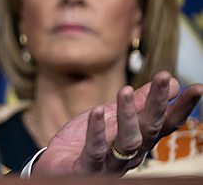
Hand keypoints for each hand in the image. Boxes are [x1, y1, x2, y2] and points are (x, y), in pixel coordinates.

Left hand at [34, 71, 202, 174]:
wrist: (56, 167)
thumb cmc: (88, 142)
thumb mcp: (115, 117)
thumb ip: (140, 103)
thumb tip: (172, 82)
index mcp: (140, 139)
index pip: (165, 122)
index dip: (182, 107)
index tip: (198, 87)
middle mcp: (131, 152)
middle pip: (149, 127)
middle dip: (158, 103)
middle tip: (165, 77)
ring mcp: (111, 161)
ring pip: (127, 140)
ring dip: (127, 115)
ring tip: (124, 89)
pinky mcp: (88, 167)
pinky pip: (95, 149)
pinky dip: (97, 130)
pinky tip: (97, 111)